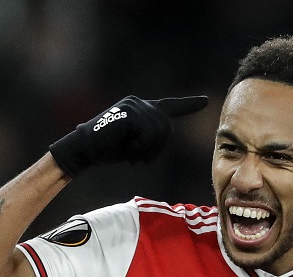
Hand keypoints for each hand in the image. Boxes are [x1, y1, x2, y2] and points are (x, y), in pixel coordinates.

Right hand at [49, 95, 208, 176]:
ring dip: (146, 150)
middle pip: (167, 127)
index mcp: (142, 109)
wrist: (85, 149)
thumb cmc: (107, 149)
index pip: (170, 106)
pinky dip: (139, 148)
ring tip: (130, 154)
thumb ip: (150, 137)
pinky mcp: (129, 113)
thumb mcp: (135, 143)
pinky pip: (147, 135)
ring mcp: (135, 106)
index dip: (189, 105)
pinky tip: (126, 149)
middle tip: (139, 159)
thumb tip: (163, 133)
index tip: (207, 101)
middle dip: (157, 149)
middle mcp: (141, 103)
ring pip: (159, 131)